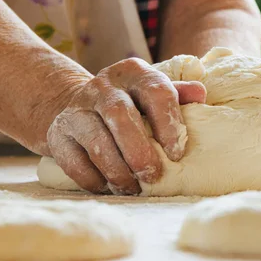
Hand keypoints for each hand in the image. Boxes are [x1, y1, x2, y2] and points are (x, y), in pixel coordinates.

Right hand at [46, 58, 205, 193]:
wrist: (80, 104)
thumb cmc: (132, 103)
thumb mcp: (153, 92)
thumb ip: (178, 94)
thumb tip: (200, 93)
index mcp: (134, 73)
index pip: (155, 91)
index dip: (168, 123)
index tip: (177, 153)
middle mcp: (103, 87)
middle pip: (120, 115)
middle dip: (138, 150)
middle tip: (152, 176)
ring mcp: (78, 109)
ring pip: (96, 140)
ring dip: (117, 170)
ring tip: (132, 187)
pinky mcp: (59, 133)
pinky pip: (74, 160)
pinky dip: (93, 179)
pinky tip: (109, 187)